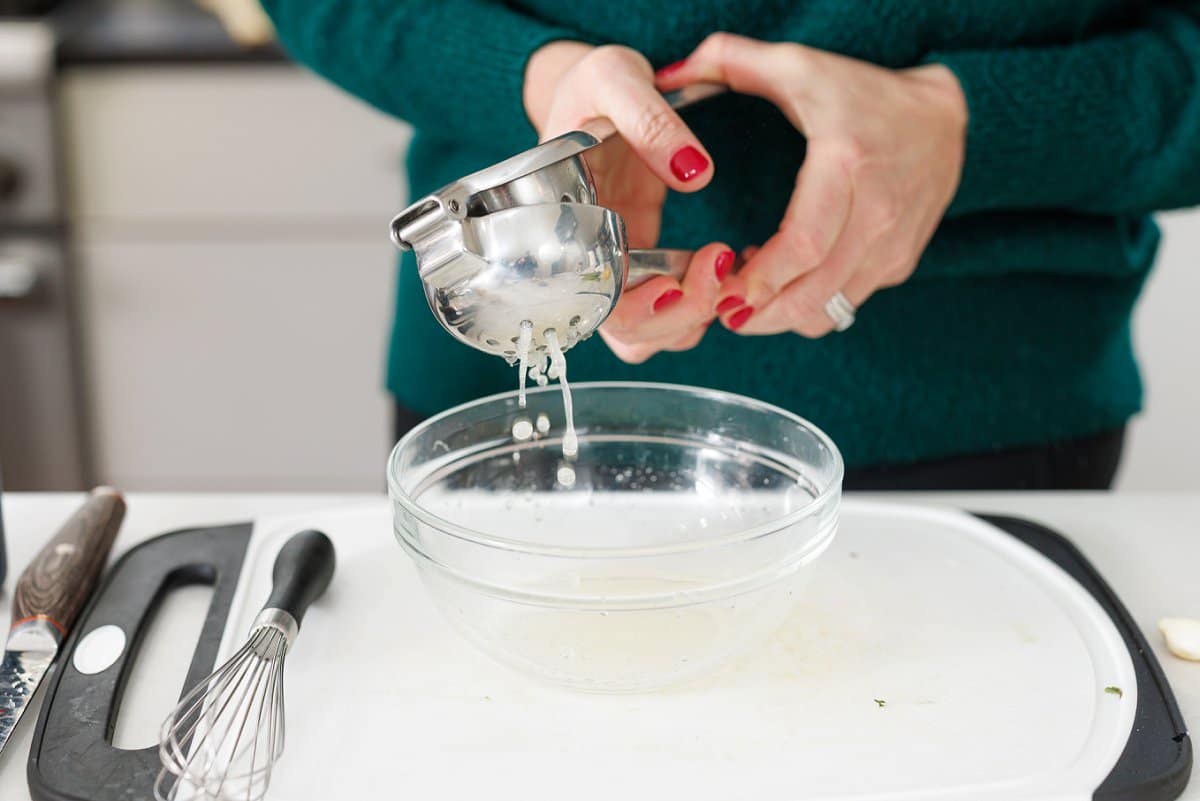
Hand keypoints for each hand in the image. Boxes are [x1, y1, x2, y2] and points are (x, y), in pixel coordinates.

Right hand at [523, 42, 728, 361]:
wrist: (596, 90)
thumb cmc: (592, 84)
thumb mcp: (614, 78)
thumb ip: (649, 119)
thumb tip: (694, 173)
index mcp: (563, 225)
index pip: (592, 303)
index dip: (637, 310)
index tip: (679, 278)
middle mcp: (587, 259)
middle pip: (628, 334)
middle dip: (681, 316)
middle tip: (720, 264)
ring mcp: (618, 264)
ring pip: (652, 334)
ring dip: (695, 317)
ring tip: (727, 266)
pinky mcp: (645, 258)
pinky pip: (670, 308)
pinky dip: (703, 302)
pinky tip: (726, 265)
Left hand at [656, 33, 967, 335]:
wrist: (944, 118)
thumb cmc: (863, 94)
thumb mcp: (800, 66)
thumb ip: (730, 61)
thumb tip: (668, 73)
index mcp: (848, 165)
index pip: (805, 244)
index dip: (760, 280)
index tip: (720, 295)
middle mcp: (879, 213)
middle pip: (814, 292)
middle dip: (760, 314)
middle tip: (720, 313)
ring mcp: (894, 245)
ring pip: (829, 309)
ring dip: (780, 315)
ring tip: (747, 296)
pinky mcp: (899, 264)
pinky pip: (846, 304)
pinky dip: (808, 305)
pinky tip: (785, 279)